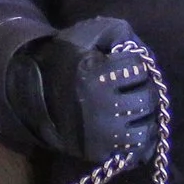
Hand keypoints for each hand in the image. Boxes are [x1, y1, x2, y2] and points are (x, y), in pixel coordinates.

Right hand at [17, 16, 160, 162]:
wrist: (36, 95)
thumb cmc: (66, 60)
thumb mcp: (86, 33)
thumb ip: (119, 31)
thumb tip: (145, 52)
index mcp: (96, 75)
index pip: (139, 69)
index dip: (138, 63)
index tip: (129, 64)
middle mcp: (100, 106)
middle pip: (147, 99)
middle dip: (146, 89)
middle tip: (138, 87)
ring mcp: (101, 133)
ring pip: (145, 128)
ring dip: (147, 116)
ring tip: (137, 107)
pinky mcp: (99, 152)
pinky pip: (134, 150)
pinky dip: (140, 140)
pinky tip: (134, 126)